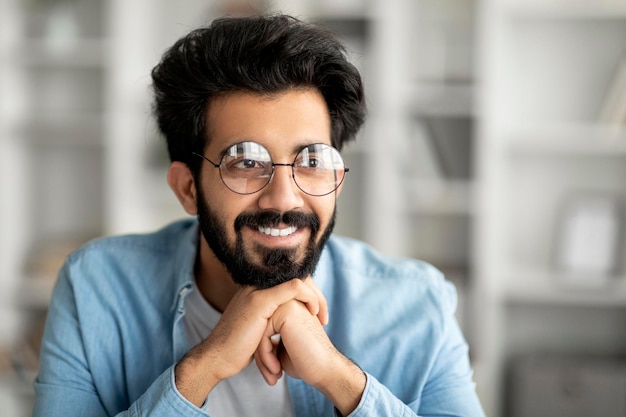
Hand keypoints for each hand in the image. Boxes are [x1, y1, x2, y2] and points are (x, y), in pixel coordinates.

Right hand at [174, 277, 326, 406]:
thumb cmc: (239, 349)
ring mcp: (257, 290)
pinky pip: (294, 288)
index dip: (309, 293)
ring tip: (321, 319)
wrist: (218, 358)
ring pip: (299, 280)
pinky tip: (313, 314)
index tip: (318, 316)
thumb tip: (291, 321)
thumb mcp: (259, 329)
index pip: (291, 280)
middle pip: (297, 276)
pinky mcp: (260, 300)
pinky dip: (310, 297)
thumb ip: (273, 318)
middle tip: (324, 318)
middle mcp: (257, 285)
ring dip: (316, 298)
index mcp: (257, 289)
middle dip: (317, 295)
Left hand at [255, 296, 365, 415]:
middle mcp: (288, 300)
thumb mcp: (280, 345)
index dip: (262, 349)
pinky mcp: (286, 311)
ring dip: (262, 357)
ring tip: (272, 374)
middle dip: (261, 353)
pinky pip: (262, 333)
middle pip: (257, 326)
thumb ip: (268, 334)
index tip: (270, 370)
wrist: (324, 370)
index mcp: (287, 306)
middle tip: (271, 374)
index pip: (260, 325)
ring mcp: (288, 302)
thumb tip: (247, 336)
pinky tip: (276, 370)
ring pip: (258, 330)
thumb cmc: (304, 361)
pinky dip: (265, 356)